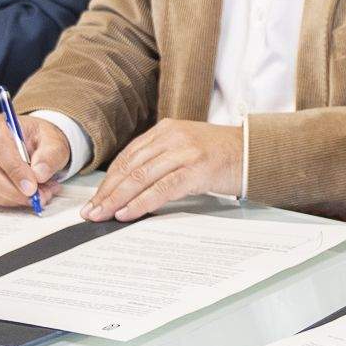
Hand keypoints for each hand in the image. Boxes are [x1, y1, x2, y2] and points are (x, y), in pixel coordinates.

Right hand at [0, 111, 71, 209]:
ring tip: (37, 196)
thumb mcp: (54, 142)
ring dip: (13, 197)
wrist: (35, 143)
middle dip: (13, 190)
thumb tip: (39, 174)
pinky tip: (25, 197)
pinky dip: (8, 201)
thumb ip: (50, 156)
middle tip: (36, 197)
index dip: (15, 170)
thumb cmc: (40, 139)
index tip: (31, 187)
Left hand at [88, 118, 243, 220]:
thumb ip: (161, 160)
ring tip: (103, 215)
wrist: (254, 152)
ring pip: (141, 177)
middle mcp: (172, 136)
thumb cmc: (221, 156)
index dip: (108, 180)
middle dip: (107, 192)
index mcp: (166, 130)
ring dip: (118, 199)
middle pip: (130, 167)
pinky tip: (128, 212)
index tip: (95, 199)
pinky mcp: (197, 169)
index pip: (128, 156)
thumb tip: (130, 188)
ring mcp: (184, 151)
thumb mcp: (186, 149)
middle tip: (90, 212)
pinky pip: (162, 188)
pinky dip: (141, 202)